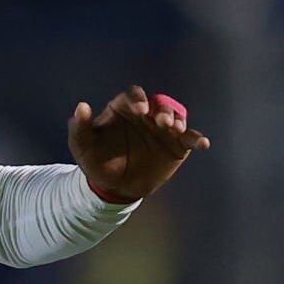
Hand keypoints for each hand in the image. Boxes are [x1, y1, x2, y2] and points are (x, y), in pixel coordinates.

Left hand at [68, 86, 209, 202]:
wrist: (114, 187)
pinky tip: (203, 143)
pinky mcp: (177, 146)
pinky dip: (198, 139)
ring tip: (176, 130)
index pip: (133, 96)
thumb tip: (82, 106)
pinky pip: (190, 139)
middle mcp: (146, 115)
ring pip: (176, 117)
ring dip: (179, 120)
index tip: (139, 110)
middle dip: (163, 109)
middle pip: (159, 103)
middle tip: (161, 121)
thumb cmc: (96, 161)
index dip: (137, 100)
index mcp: (123, 109)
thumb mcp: (82, 147)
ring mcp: (163, 130)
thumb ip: (80, 127)